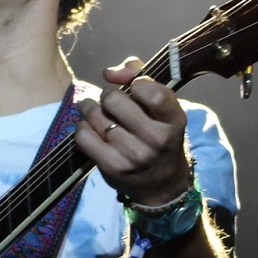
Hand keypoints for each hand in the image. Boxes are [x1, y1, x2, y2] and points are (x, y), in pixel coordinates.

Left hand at [74, 57, 193, 207]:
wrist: (162, 184)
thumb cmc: (159, 134)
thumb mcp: (162, 107)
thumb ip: (140, 76)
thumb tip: (108, 73)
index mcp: (174, 120)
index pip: (153, 92)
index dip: (135, 82)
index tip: (133, 88)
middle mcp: (157, 139)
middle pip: (114, 100)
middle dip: (107, 95)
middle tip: (109, 100)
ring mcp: (135, 156)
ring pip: (96, 116)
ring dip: (91, 109)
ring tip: (96, 111)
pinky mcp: (113, 169)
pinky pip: (84, 137)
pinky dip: (82, 128)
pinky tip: (90, 129)